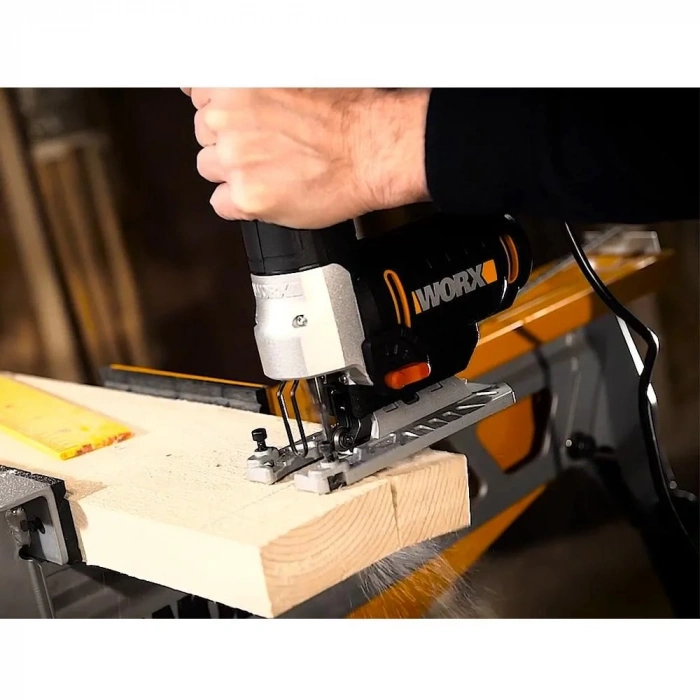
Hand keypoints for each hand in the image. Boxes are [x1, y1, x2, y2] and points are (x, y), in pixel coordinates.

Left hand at [184, 88, 430, 228]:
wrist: (371, 150)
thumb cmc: (344, 115)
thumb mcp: (289, 78)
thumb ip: (251, 86)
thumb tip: (228, 94)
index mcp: (234, 82)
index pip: (199, 96)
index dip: (224, 112)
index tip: (239, 121)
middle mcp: (226, 118)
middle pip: (205, 134)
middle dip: (230, 141)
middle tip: (267, 147)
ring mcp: (234, 159)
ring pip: (210, 168)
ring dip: (234, 172)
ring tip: (273, 170)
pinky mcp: (246, 196)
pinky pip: (221, 204)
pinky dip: (241, 203)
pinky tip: (269, 192)